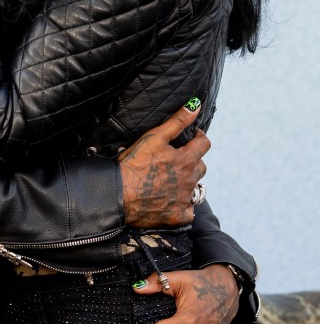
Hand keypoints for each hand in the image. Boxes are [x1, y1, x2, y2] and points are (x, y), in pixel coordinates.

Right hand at [119, 102, 208, 226]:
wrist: (118, 195)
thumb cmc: (134, 163)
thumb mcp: (155, 137)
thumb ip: (177, 122)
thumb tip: (195, 106)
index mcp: (186, 160)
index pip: (204, 144)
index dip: (199, 137)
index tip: (194, 136)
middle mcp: (189, 181)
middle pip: (201, 167)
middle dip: (193, 160)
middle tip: (179, 159)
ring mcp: (184, 200)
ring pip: (196, 189)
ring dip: (189, 183)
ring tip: (174, 180)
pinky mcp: (177, 217)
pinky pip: (188, 211)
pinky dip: (183, 206)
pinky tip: (172, 201)